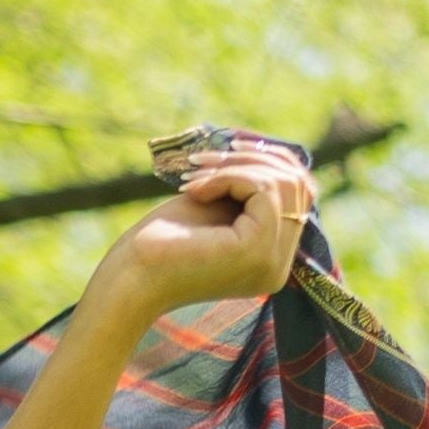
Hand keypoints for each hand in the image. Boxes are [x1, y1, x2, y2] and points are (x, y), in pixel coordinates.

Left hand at [98, 139, 312, 324]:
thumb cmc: (161, 245)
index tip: (226, 152)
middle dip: (252, 159)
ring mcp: (273, 262)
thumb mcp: (215, 205)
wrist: (129, 279)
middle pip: (297, 185)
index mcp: (272, 259)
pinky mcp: (258, 250)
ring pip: (282, 183)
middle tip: (204, 161)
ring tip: (195, 174)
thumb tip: (268, 149)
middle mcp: (279, 266)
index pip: (299, 195)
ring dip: (235, 166)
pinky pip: (262, 189)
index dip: (268, 162)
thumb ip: (247, 186)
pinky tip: (195, 190)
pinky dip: (228, 176)